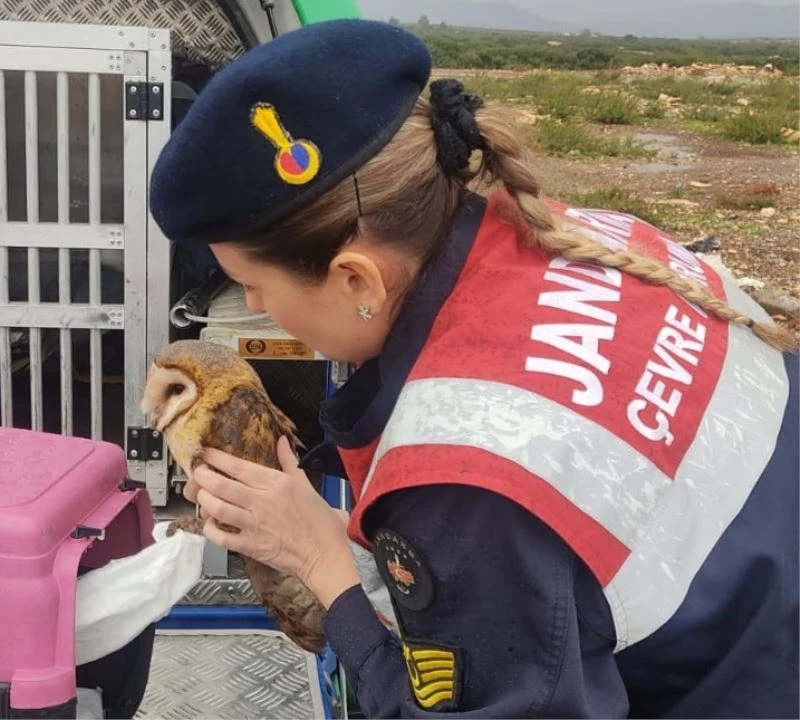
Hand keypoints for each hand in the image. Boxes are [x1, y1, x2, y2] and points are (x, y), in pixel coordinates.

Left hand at [190, 437, 359, 606]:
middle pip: (221, 485)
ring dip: (204, 499)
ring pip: (217, 508)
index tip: (206, 454)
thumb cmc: (319, 522)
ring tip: (201, 494)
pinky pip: (221, 537)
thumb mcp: (306, 484)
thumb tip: (281, 441)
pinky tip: (209, 522)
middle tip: (197, 473)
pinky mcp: (250, 546)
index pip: (239, 467)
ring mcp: (254, 525)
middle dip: (203, 476)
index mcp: (277, 484)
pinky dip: (209, 528)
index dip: (217, 458)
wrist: (325, 554)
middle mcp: (262, 502)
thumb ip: (289, 461)